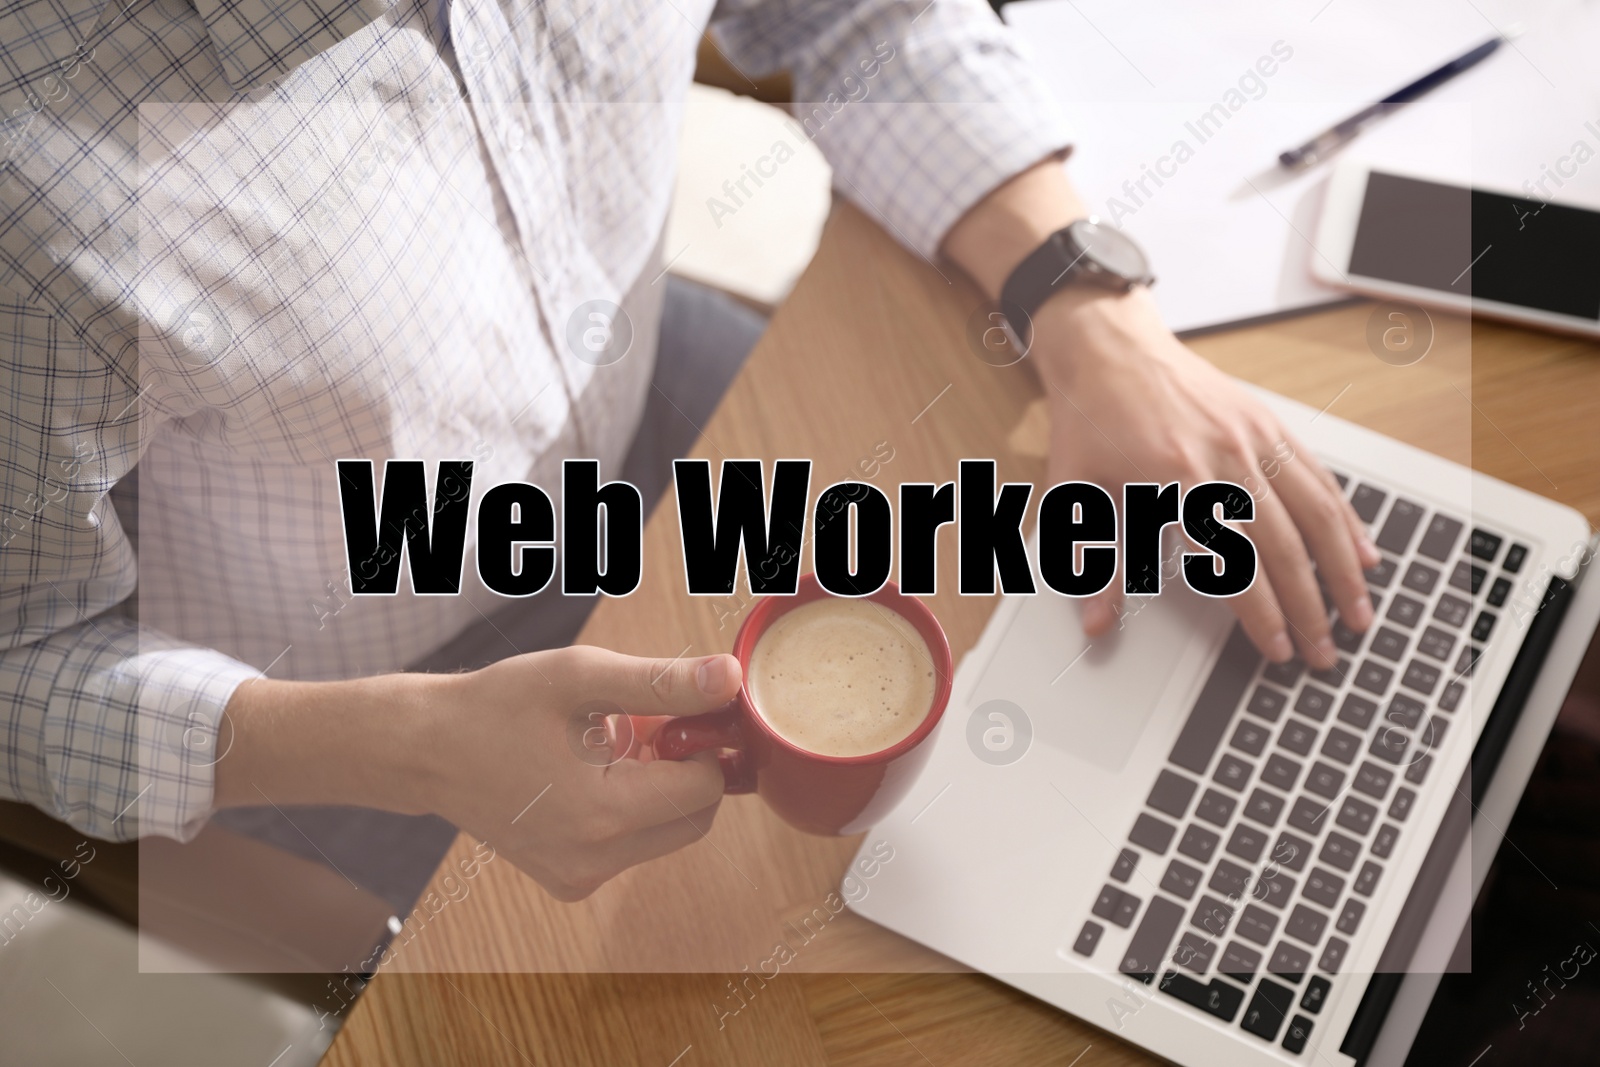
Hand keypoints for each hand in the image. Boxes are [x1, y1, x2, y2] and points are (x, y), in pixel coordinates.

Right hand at [428, 647, 740, 899]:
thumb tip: (730, 681)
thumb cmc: (498, 706)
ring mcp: (579, 878)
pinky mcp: (568, 880)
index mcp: (602, 815)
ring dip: (658, 787)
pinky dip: (630, 809)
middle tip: (645, 725)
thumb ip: (663, 683)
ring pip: (666, 833)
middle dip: (685, 769)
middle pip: (694, 817)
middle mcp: (595, 861)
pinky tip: (590, 771)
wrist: (425, 750)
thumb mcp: (581, 678)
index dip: (704, 743)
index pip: (706, 787)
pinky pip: (631, 845)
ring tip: (609, 743)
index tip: (678, 711)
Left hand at [1032, 286, 1379, 666]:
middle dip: (1309, 607)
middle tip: (1323, 651)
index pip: (1232, 564)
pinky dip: (1344, 517)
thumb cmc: (1089, 417)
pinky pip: (1318, 476)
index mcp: (1176, 478)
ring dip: (1342, 568)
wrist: (1107, 344)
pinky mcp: (1268, 421)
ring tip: (1359, 613)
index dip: (1261, 615)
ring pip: (1316, 512)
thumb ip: (1091, 561)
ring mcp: (1253, 436)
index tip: (1277, 650)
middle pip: (1284, 546)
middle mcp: (1225, 456)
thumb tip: (1095, 623)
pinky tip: (1361, 550)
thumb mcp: (1073, 492)